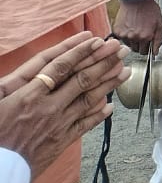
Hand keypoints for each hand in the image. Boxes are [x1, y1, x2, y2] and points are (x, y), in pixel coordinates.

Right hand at [0, 33, 129, 173]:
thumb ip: (15, 84)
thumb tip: (33, 70)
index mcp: (29, 95)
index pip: (61, 67)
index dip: (81, 52)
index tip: (97, 40)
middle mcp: (48, 107)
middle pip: (82, 80)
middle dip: (104, 62)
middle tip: (121, 49)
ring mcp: (58, 125)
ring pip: (88, 100)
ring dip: (109, 84)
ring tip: (126, 71)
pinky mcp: (61, 142)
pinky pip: (85, 125)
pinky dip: (99, 115)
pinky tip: (111, 106)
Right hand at [112, 0, 161, 55]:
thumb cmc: (149, 9)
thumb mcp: (159, 24)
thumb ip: (158, 40)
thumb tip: (155, 52)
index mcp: (146, 37)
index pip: (145, 52)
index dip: (147, 48)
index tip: (147, 44)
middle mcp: (134, 37)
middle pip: (136, 50)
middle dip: (140, 45)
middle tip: (142, 35)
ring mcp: (124, 35)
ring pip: (129, 45)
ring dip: (132, 41)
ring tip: (136, 29)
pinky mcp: (117, 32)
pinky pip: (121, 39)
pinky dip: (125, 36)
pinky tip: (129, 27)